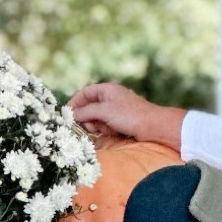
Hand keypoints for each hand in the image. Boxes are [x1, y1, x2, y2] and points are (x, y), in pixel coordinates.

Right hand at [67, 81, 184, 149]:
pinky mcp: (120, 120)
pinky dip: (106, 129)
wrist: (153, 126)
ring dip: (98, 125)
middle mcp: (110, 97)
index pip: (84, 93)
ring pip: (96, 118)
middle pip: (89, 107)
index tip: (68, 116)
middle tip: (90, 127)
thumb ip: (85, 112)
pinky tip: (114, 132)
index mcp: (107, 89)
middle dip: (88, 118)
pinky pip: (106, 124)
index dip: (75, 103)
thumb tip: (72, 115)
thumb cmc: (129, 115)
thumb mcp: (104, 111)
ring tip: (107, 129)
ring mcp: (116, 109)